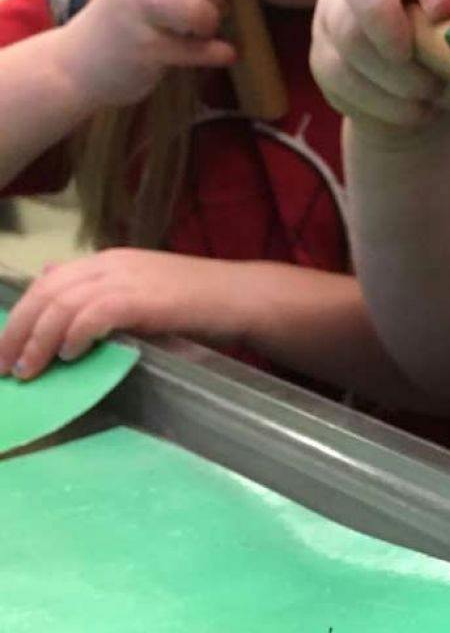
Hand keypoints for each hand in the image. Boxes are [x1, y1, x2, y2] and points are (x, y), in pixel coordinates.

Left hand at [0, 250, 248, 377]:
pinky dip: (74, 334)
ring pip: (62, 303)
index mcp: (108, 262)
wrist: (243, 297)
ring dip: (38, 340)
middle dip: (17, 331)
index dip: (19, 316)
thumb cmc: (199, 305)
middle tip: (3, 366)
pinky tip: (67, 355)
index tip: (4, 349)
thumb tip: (64, 312)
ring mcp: (128, 277)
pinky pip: (95, 313)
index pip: (48, 282)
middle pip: (46, 292)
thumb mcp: (143, 296)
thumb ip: (106, 300)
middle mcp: (111, 263)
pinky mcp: (144, 298)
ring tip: (27, 370)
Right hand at [55, 0, 237, 110]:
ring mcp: (135, 15)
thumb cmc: (123, 22)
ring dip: (211, 20)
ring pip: (191, 7)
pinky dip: (216, 52)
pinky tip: (226, 54)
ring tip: (207, 31)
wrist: (78, 64)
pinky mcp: (144, 50)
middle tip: (217, 9)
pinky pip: (191, 49)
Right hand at [311, 0, 449, 135]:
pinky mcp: (323, 55)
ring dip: (399, 81)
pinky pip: (343, 79)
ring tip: (431, 95)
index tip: (446, 6)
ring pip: (351, 39)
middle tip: (428, 71)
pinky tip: (410, 109)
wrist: (429, 95)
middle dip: (394, 31)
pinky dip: (385, 104)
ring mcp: (336, 9)